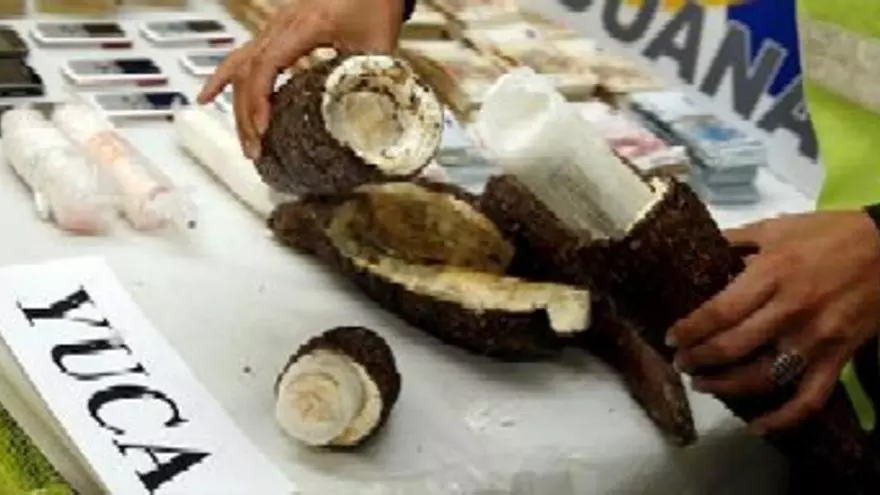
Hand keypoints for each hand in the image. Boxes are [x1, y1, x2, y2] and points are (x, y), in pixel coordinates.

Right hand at [197, 0, 404, 158]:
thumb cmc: (372, 2)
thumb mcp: (377, 43)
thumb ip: (371, 78)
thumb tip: (370, 117)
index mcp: (304, 26)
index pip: (267, 64)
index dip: (260, 99)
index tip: (263, 129)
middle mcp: (281, 26)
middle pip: (248, 71)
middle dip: (247, 115)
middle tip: (255, 149)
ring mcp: (275, 30)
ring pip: (241, 68)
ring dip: (238, 106)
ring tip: (244, 140)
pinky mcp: (276, 36)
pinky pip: (242, 57)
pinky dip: (223, 79)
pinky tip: (207, 98)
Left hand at [667, 211, 879, 432]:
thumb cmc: (828, 234)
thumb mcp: (775, 227)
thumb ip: (735, 240)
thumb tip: (696, 247)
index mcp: (771, 274)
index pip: (719, 312)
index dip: (690, 330)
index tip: (671, 337)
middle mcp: (790, 310)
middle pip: (733, 347)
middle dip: (698, 359)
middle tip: (680, 362)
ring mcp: (816, 338)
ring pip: (763, 377)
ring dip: (726, 387)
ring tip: (703, 384)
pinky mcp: (838, 357)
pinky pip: (809, 397)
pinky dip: (782, 419)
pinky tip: (756, 426)